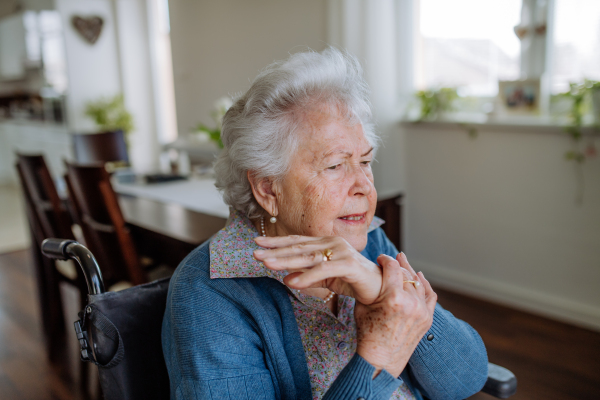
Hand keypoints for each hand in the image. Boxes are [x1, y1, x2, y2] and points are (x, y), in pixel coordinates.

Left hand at [253, 235, 382, 304]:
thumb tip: (286, 279)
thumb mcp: (327, 277)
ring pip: (308, 257)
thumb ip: (308, 276)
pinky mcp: (349, 264)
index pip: (297, 241)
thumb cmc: (354, 281)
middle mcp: (332, 243)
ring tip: (267, 264)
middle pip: (298, 247)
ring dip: (285, 261)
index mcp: (326, 243)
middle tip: (254, 252)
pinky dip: (307, 276)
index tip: (257, 242)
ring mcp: (341, 252)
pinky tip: (291, 282)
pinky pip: (324, 270)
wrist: (381, 288)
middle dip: (275, 250)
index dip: (277, 242)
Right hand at [355, 253, 436, 377]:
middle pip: (406, 274)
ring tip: (404, 265)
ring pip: (418, 283)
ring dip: (410, 273)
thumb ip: (371, 287)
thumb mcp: (362, 306)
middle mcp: (410, 303)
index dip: (386, 259)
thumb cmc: (366, 333)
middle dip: (398, 264)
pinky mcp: (427, 319)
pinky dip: (425, 285)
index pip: (392, 268)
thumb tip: (373, 271)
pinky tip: (419, 276)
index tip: (380, 258)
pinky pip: (430, 295)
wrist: (380, 360)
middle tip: (392, 259)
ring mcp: (422, 311)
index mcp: (393, 298)